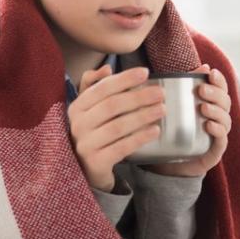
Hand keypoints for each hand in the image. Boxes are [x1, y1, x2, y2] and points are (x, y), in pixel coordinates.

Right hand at [68, 64, 165, 191]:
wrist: (86, 169)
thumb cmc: (93, 132)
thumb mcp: (89, 109)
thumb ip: (95, 85)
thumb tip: (106, 68)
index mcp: (77, 107)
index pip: (102, 88)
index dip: (124, 79)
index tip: (146, 72)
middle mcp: (78, 125)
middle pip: (112, 106)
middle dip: (139, 97)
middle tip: (160, 93)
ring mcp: (85, 145)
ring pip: (118, 127)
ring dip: (143, 116)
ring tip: (162, 110)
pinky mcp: (96, 162)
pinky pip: (121, 147)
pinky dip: (139, 138)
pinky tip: (155, 131)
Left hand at [144, 64, 231, 178]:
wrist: (164, 164)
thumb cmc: (168, 131)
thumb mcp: (169, 108)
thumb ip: (176, 89)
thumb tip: (179, 67)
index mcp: (209, 105)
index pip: (220, 89)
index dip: (219, 80)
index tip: (210, 72)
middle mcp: (217, 119)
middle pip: (225, 102)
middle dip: (215, 94)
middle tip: (201, 90)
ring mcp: (218, 135)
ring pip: (226, 119)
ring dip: (216, 111)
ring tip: (203, 107)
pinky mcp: (215, 151)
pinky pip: (222, 139)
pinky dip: (218, 130)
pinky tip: (208, 125)